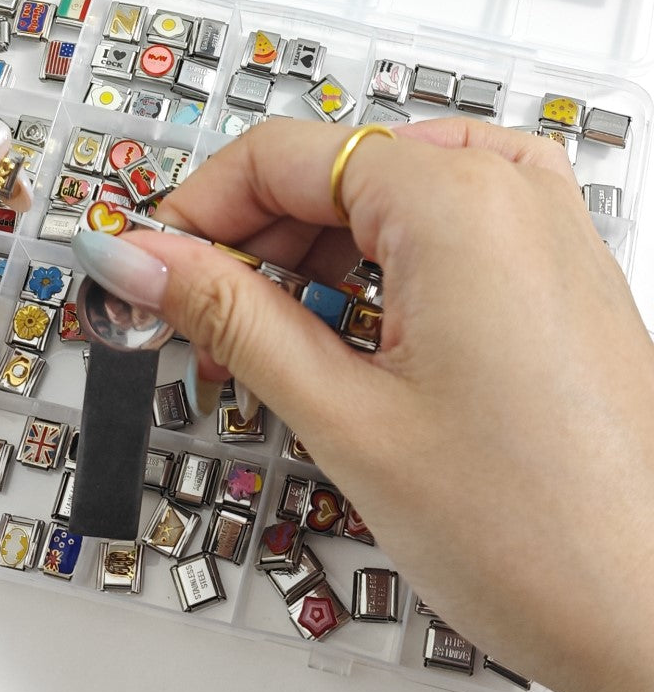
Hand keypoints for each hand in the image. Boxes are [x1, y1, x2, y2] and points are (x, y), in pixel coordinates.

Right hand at [72, 118, 653, 691]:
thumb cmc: (546, 537)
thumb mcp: (344, 415)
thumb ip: (227, 314)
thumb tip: (141, 259)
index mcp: (460, 201)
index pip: (278, 154)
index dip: (196, 210)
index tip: (149, 261)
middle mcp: (511, 195)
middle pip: (326, 173)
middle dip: (247, 247)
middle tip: (195, 321)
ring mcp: (541, 231)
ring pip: (376, 203)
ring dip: (304, 265)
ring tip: (264, 351)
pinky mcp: (549, 272)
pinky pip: (434, 233)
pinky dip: (369, 274)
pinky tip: (339, 341)